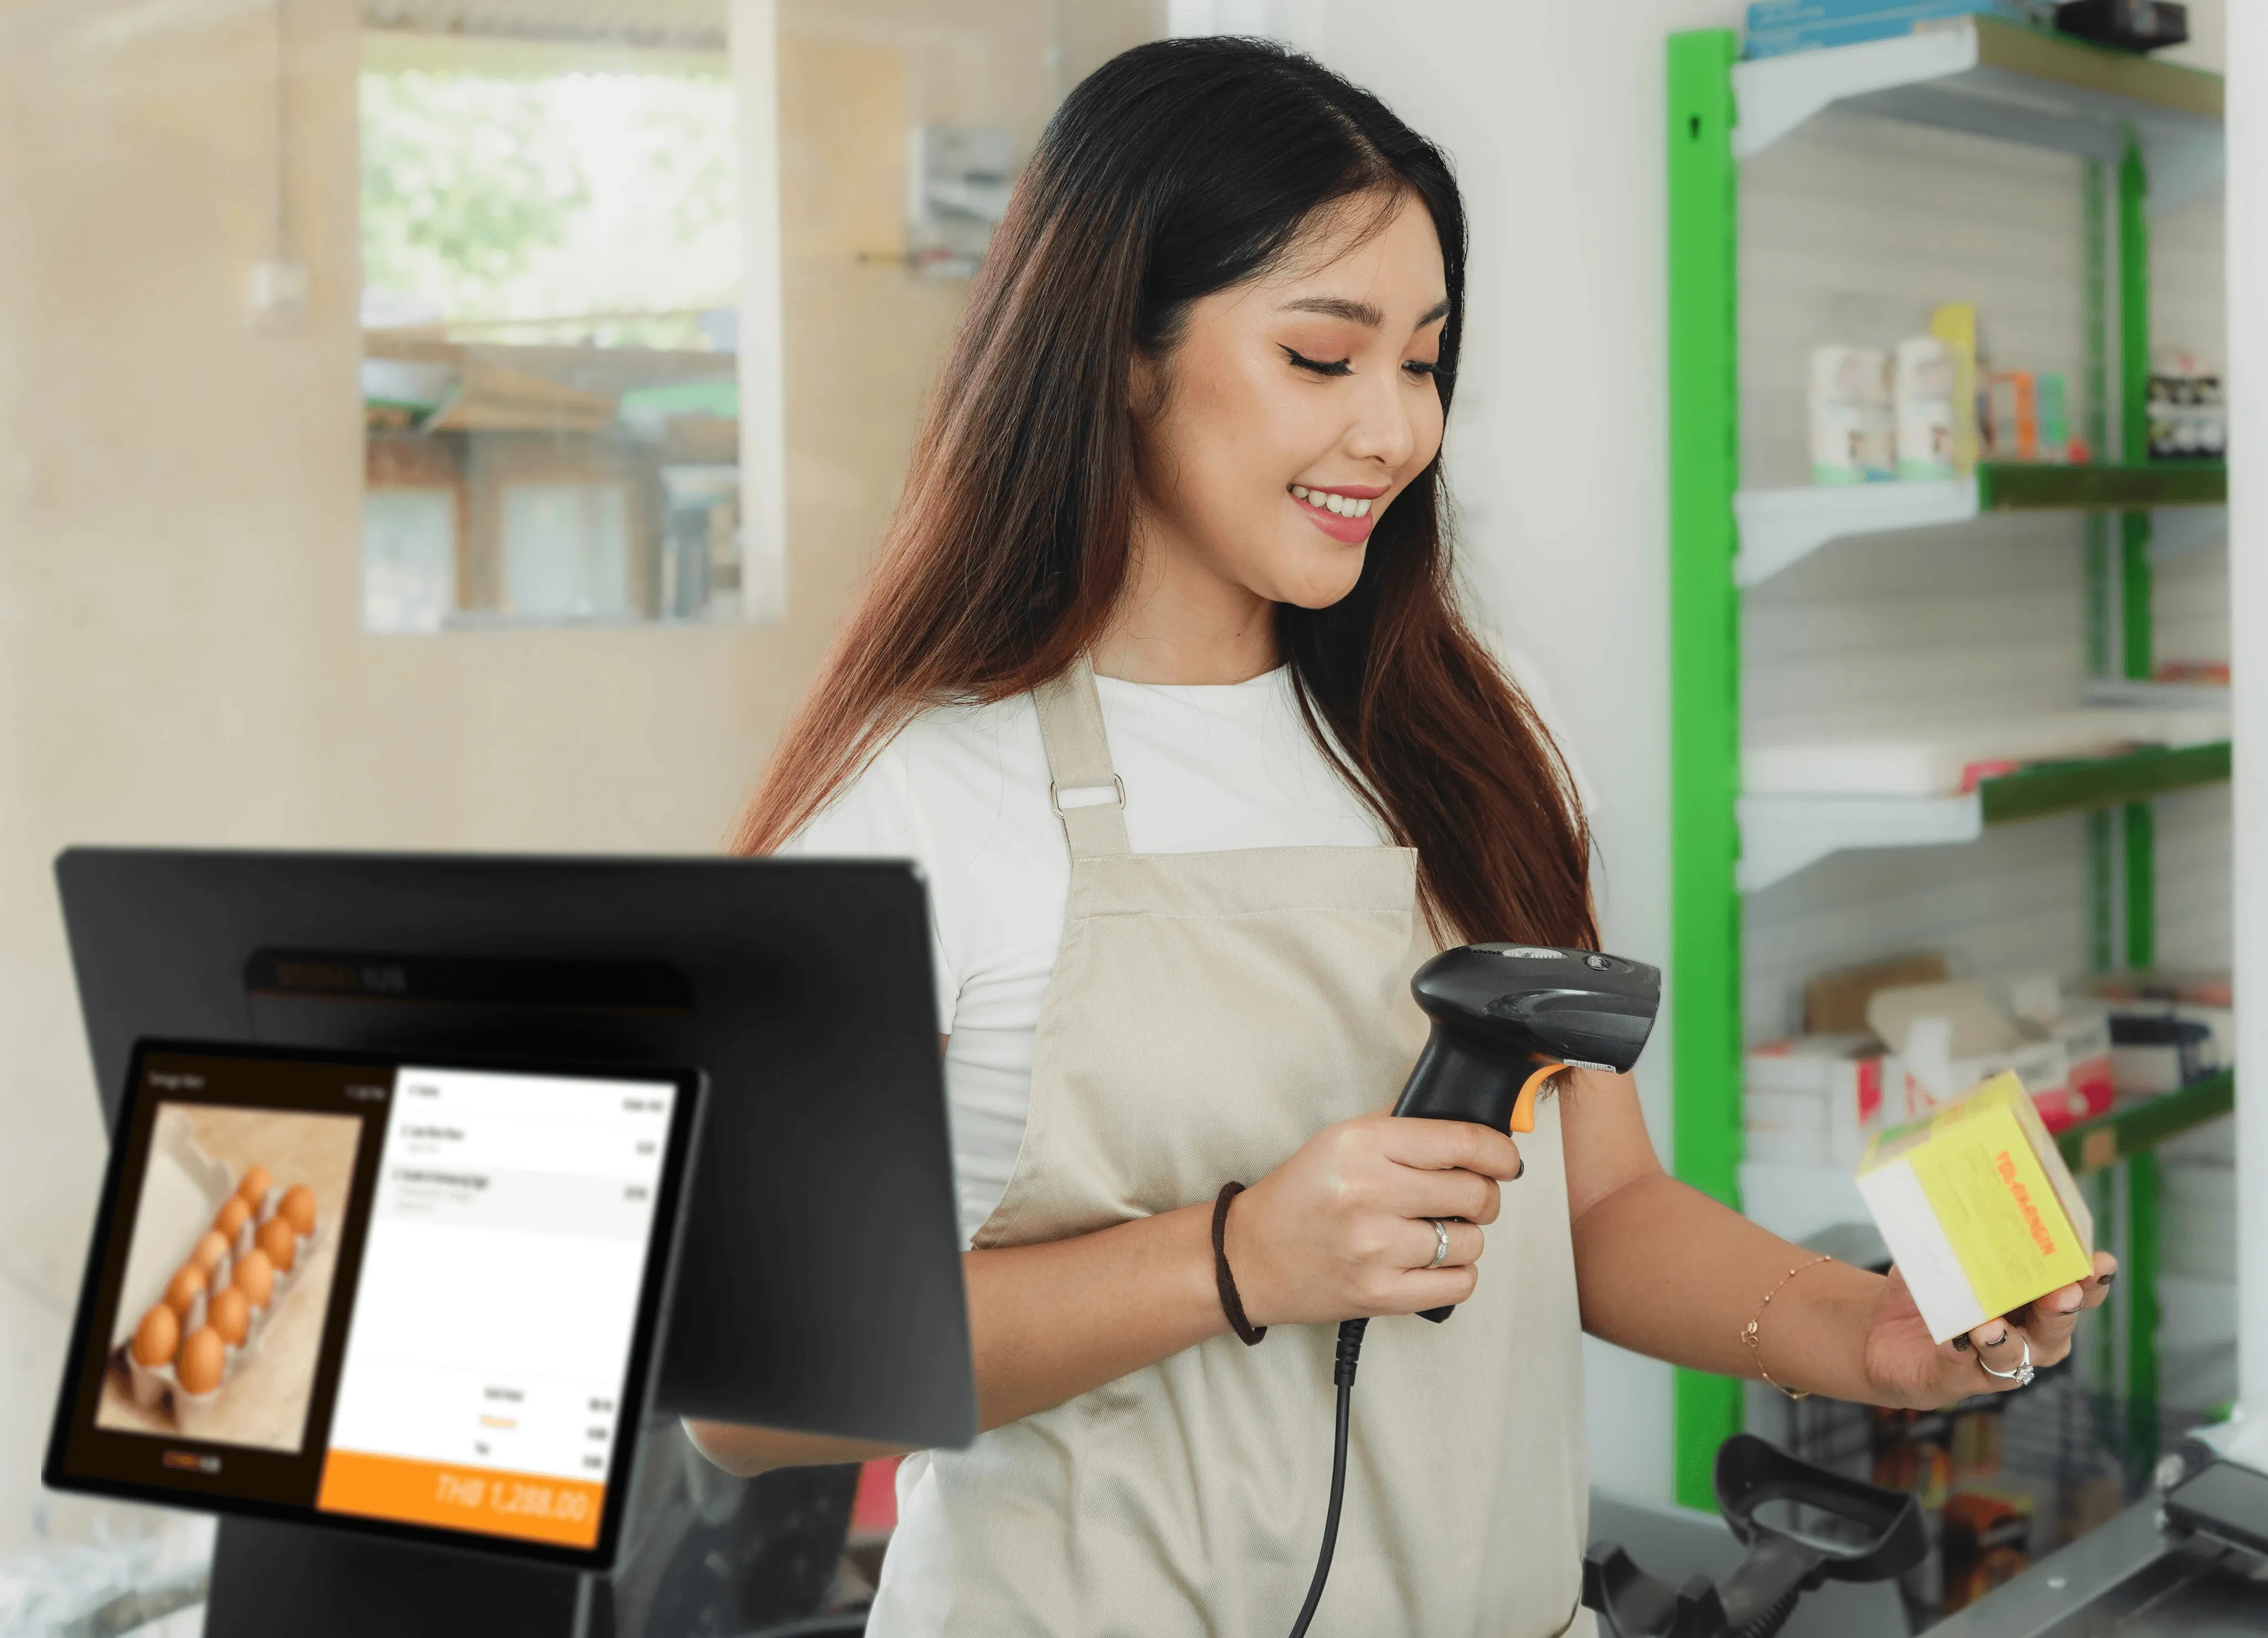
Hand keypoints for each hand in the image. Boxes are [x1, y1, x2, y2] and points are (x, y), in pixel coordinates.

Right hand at [1223, 1113, 1522, 1326]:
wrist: (1249, 1257)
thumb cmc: (1299, 1196)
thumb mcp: (1339, 1139)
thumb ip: (1401, 1127)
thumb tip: (1470, 1127)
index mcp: (1363, 1145)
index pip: (1464, 1142)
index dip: (1500, 1152)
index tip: (1505, 1161)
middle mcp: (1370, 1193)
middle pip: (1476, 1193)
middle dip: (1482, 1195)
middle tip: (1464, 1197)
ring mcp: (1376, 1248)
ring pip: (1471, 1241)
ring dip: (1464, 1236)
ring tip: (1435, 1231)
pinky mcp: (1380, 1293)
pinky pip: (1458, 1284)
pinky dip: (1456, 1273)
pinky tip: (1432, 1261)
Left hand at [1860, 1252, 2117, 1408]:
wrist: (1878, 1331)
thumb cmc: (1927, 1289)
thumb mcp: (1942, 1255)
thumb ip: (1959, 1238)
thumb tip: (1964, 1207)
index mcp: (2032, 1300)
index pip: (2074, 1291)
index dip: (2091, 1280)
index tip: (2100, 1263)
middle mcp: (2024, 1334)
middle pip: (2056, 1328)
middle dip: (2062, 1310)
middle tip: (2063, 1293)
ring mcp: (1992, 1361)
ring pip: (2014, 1356)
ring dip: (2006, 1340)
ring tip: (1991, 1326)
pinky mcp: (1955, 1380)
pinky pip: (1962, 1369)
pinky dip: (1959, 1354)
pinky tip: (1954, 1342)